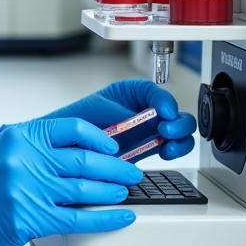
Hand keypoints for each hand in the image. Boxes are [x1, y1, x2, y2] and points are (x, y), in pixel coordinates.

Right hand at [0, 118, 140, 245]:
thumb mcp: (4, 152)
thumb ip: (39, 149)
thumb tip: (84, 154)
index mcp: (20, 136)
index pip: (73, 129)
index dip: (101, 139)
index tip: (114, 148)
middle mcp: (26, 159)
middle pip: (86, 160)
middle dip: (117, 168)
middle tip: (132, 173)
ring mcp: (29, 188)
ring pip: (87, 189)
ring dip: (114, 191)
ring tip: (125, 192)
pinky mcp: (32, 217)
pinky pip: (80, 217)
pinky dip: (107, 218)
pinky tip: (122, 217)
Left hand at [40, 79, 195, 162]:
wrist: (65, 144)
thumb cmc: (76, 119)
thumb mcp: (94, 108)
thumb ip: (114, 111)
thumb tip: (132, 117)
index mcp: (132, 94)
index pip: (156, 92)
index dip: (164, 101)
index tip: (164, 112)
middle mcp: (144, 111)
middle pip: (175, 112)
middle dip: (177, 121)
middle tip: (166, 130)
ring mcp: (148, 130)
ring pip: (180, 131)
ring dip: (180, 137)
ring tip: (167, 145)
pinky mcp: (149, 149)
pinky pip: (172, 148)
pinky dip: (175, 150)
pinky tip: (165, 153)